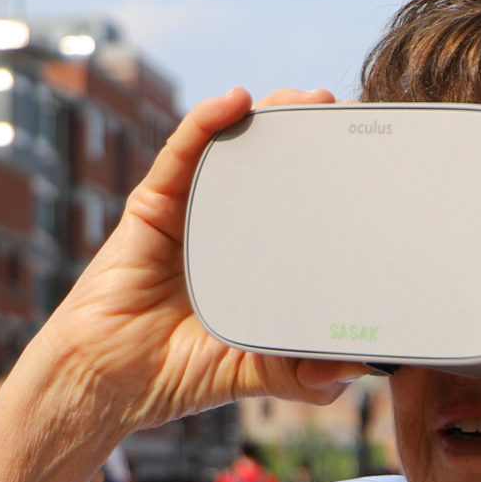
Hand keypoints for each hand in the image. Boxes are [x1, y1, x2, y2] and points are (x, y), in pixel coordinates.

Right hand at [34, 87, 367, 429]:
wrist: (108, 382)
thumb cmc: (175, 374)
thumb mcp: (254, 372)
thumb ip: (302, 374)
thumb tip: (361, 367)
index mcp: (253, 257)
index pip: (297, 204)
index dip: (330, 177)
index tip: (372, 155)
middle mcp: (222, 225)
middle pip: (270, 164)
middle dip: (307, 133)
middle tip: (345, 112)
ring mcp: (186, 211)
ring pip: (231, 147)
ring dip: (267, 114)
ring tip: (305, 98)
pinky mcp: (151, 206)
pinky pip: (180, 154)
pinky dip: (206, 121)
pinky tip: (235, 101)